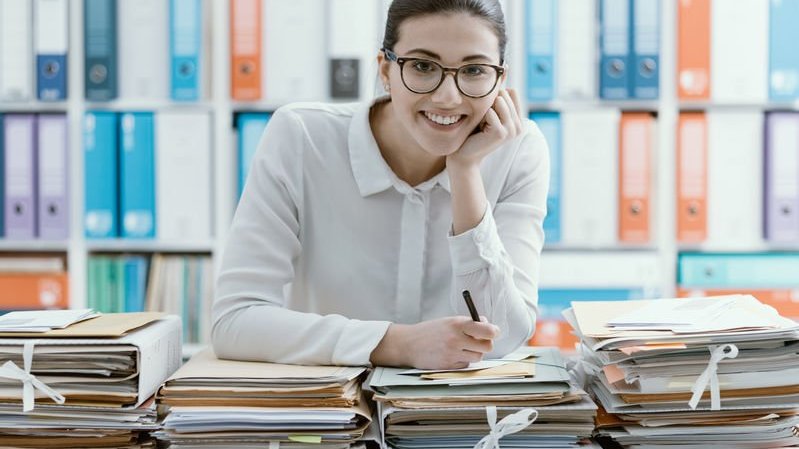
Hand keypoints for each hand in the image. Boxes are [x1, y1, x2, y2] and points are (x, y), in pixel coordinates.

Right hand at [371, 316, 500, 368]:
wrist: (408, 344)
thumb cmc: (430, 331)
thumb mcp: (449, 321)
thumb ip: (468, 323)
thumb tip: (488, 325)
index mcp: (457, 324)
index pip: (487, 330)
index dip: (494, 332)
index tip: (494, 332)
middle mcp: (456, 339)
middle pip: (487, 346)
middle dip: (486, 344)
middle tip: (479, 341)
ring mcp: (452, 354)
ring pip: (477, 357)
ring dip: (474, 353)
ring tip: (462, 348)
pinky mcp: (449, 366)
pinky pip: (466, 365)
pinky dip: (463, 361)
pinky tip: (452, 355)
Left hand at [446, 88, 523, 169]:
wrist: (466, 153)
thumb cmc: (475, 132)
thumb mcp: (489, 113)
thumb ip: (499, 100)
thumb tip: (506, 79)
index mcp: (518, 120)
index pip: (512, 93)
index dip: (495, 96)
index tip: (487, 110)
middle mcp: (518, 126)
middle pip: (505, 96)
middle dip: (489, 102)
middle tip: (483, 120)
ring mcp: (511, 130)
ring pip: (500, 102)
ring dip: (485, 108)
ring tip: (481, 123)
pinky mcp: (500, 134)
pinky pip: (490, 112)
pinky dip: (481, 116)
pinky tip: (479, 127)